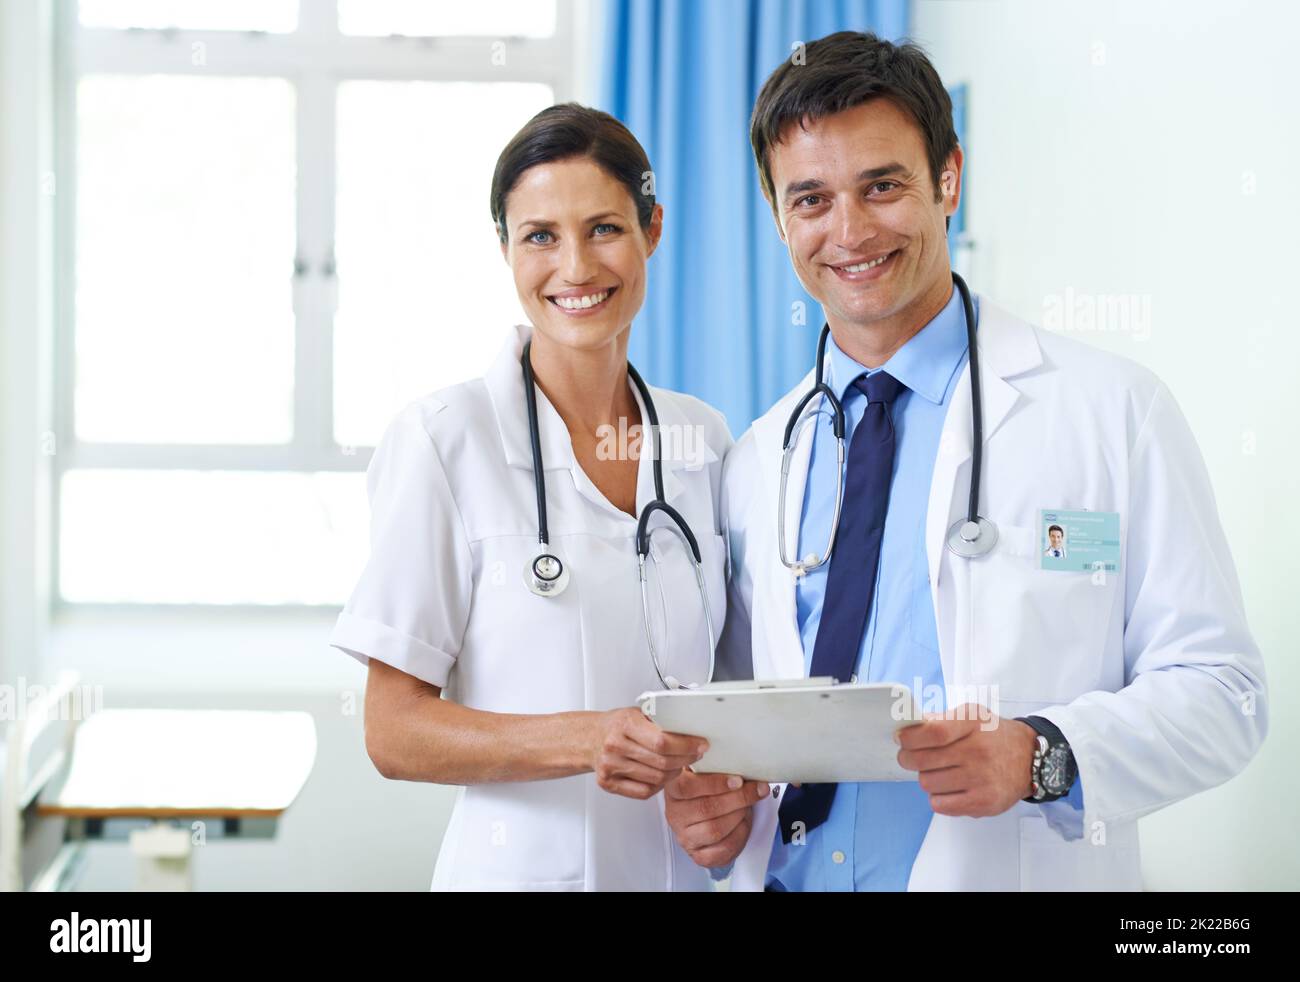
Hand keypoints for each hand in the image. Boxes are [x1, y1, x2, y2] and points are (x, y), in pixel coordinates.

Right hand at [590, 707, 705, 799]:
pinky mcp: (609, 784)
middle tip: (695, 754)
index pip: (662, 741)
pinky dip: (659, 786)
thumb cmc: (617, 725)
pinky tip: (662, 775)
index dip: (686, 745)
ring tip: (679, 764)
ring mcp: (610, 767)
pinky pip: (644, 792)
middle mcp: (615, 746)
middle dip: (685, 759)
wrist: (590, 738)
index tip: (700, 745)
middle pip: (662, 762)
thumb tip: (691, 731)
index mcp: (624, 724)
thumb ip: (662, 721)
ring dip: (674, 773)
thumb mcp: (638, 713)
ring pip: (656, 779)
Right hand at [665, 769, 769, 867]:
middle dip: (738, 798)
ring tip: (748, 806)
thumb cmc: (709, 792)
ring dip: (739, 815)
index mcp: (673, 791)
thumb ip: (718, 768)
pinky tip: (743, 823)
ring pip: (715, 829)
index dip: (715, 783)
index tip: (738, 780)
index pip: (687, 787)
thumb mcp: (707, 775)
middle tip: (755, 790)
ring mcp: (685, 837)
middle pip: (706, 808)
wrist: (708, 818)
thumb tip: (745, 765)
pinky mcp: (699, 855)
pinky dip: (740, 834)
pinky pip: (723, 848)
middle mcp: (675, 815)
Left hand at [894, 703, 1037, 816]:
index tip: (900, 738)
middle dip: (908, 759)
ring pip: (927, 783)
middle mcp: (979, 751)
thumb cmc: (994, 735)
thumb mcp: (972, 714)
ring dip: (926, 778)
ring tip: (938, 771)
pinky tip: (948, 788)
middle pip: (924, 760)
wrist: (1031, 759)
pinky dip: (937, 797)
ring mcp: (982, 779)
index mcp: (973, 723)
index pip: (934, 732)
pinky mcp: (984, 803)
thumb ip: (941, 719)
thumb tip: (909, 727)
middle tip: (910, 757)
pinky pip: (940, 805)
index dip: (910, 738)